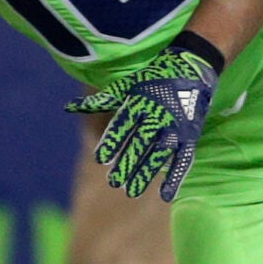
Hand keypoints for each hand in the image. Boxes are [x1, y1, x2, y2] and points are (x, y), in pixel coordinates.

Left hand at [68, 43, 218, 198]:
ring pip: (159, 153)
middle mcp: (158, 114)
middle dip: (127, 162)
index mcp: (140, 101)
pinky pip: (183, 159)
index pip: (124, 124)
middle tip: (114, 181)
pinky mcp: (190, 135)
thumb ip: (101, 101)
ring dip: (146, 173)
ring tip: (131, 191)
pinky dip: (176, 177)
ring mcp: (175, 126)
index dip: (113, 141)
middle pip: (140, 143)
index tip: (101, 159)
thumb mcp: (127, 86)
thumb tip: (69, 107)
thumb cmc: (154, 78)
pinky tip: (165, 195)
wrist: (193, 68)